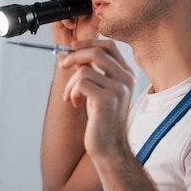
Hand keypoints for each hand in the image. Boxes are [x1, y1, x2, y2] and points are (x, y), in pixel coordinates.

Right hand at [51, 0, 99, 46]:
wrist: (77, 51)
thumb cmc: (87, 38)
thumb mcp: (96, 23)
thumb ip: (97, 11)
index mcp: (87, 5)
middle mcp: (76, 6)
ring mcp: (66, 11)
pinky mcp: (58, 19)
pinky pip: (59, 13)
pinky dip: (66, 18)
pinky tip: (71, 25)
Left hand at [59, 39, 135, 158]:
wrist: (110, 148)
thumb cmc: (103, 120)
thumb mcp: (99, 91)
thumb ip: (93, 72)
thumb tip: (76, 55)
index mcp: (128, 75)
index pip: (110, 46)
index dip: (89, 43)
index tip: (72, 48)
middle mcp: (127, 79)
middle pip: (97, 51)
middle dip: (74, 56)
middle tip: (62, 65)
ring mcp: (119, 88)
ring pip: (85, 69)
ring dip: (71, 83)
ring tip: (71, 97)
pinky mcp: (107, 99)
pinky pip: (81, 83)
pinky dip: (72, 92)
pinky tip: (75, 104)